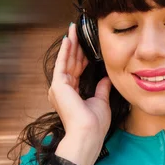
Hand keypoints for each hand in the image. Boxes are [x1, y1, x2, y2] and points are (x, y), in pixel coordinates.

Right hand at [48, 22, 111, 144]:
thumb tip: (107, 78)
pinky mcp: (58, 85)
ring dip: (70, 45)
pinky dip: (65, 51)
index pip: (77, 70)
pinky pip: (62, 64)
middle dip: (75, 47)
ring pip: (66, 61)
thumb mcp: (101, 102)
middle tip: (77, 31)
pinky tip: (69, 40)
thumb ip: (101, 89)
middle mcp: (62, 90)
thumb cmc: (94, 124)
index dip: (81, 57)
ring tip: (73, 30)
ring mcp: (59, 87)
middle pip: (70, 63)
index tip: (86, 45)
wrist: (88, 134)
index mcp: (72, 94)